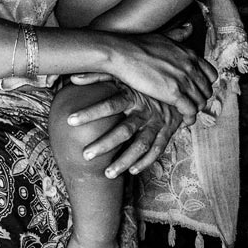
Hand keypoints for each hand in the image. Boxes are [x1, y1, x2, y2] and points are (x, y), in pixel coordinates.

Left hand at [66, 86, 183, 176]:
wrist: (178, 83)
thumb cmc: (143, 79)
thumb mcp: (123, 74)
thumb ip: (98, 75)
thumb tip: (73, 78)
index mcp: (133, 95)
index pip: (110, 105)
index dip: (90, 112)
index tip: (70, 121)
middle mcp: (145, 111)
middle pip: (124, 130)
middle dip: (105, 144)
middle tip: (86, 155)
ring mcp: (158, 123)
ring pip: (141, 145)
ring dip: (125, 161)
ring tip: (107, 174)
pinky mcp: (168, 131)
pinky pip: (158, 150)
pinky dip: (146, 161)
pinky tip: (132, 171)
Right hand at [104, 32, 214, 117]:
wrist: (122, 53)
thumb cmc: (137, 45)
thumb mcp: (164, 37)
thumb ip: (179, 35)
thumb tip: (190, 27)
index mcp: (190, 55)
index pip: (211, 74)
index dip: (205, 85)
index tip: (197, 90)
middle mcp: (191, 67)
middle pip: (207, 90)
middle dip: (200, 99)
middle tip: (191, 105)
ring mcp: (184, 80)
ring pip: (200, 101)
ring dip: (195, 110)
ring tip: (188, 114)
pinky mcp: (174, 93)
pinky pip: (190, 110)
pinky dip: (189, 117)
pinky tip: (184, 120)